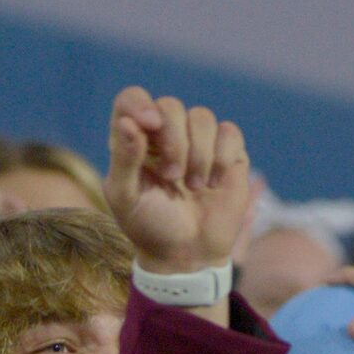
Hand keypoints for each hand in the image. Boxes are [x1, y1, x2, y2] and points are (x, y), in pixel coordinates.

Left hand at [104, 87, 252, 272]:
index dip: (141, 105)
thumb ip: (124, 159)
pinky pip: (229, 133)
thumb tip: (129, 122)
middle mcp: (165, 133)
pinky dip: (222, 158)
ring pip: (202, 117)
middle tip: (172, 177)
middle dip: (174, 141)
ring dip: (198, 155)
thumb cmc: (149, 225)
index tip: (148, 125)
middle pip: (170, 106)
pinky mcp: (228, 152)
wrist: (188, 254)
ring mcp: (198, 141)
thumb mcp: (126, 198)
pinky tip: (213, 183)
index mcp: (134, 139)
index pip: (133, 99)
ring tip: (194, 187)